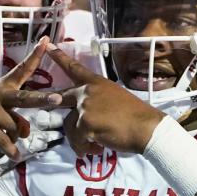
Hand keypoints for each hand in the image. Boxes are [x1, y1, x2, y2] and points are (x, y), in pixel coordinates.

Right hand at [0, 38, 62, 158]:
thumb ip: (15, 119)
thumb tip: (24, 133)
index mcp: (2, 87)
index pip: (21, 70)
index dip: (34, 56)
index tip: (46, 42)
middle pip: (24, 98)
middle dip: (42, 99)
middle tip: (58, 99)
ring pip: (14, 127)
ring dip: (13, 138)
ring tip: (2, 137)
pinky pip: (3, 140)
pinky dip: (10, 150)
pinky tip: (13, 155)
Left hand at [47, 43, 164, 155]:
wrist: (147, 128)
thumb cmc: (136, 116)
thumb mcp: (116, 99)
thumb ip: (97, 101)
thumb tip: (88, 114)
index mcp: (97, 83)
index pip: (74, 68)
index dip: (60, 57)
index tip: (49, 45)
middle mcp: (88, 91)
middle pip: (61, 98)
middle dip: (54, 104)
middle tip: (51, 106)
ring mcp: (85, 106)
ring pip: (69, 125)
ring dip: (79, 139)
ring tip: (95, 145)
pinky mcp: (85, 123)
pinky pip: (76, 139)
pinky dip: (84, 148)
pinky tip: (97, 149)